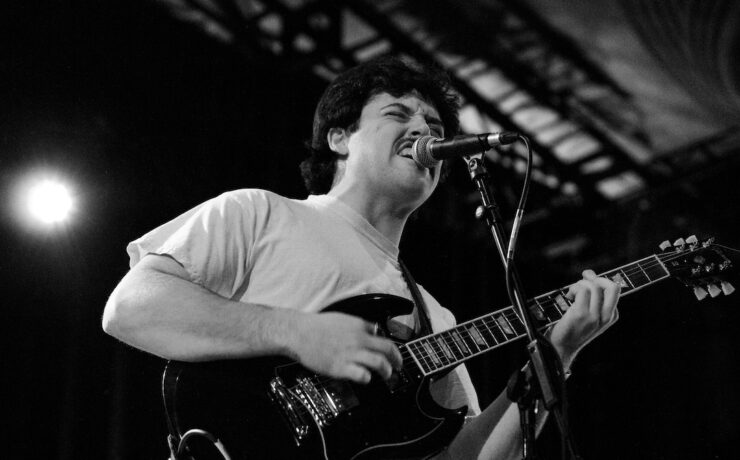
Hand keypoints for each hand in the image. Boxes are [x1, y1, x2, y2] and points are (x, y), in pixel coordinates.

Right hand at [286, 311, 402, 383]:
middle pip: (387, 349)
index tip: (391, 353)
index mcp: (359, 326)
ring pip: (379, 363)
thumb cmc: (316, 326)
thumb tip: (372, 330)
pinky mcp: (340, 367)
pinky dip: (367, 378)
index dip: (389, 346)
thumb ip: (358, 325)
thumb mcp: (342, 319)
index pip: (382, 335)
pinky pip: (362, 375)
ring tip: (387, 375)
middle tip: (399, 365)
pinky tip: (365, 378)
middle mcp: (358, 339)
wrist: (298, 333)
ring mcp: (350, 354)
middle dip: (397, 359)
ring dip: (386, 371)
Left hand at [548, 269, 619, 369]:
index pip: (615, 290)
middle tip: (584, 280)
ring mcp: (594, 316)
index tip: (588, 280)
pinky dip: (574, 288)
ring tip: (572, 293)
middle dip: (597, 278)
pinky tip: (568, 297)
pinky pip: (582, 290)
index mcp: (611, 316)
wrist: (561, 348)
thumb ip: (594, 299)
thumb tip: (591, 275)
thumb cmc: (572, 329)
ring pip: (594, 286)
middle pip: (613, 287)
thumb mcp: (589, 316)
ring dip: (580, 284)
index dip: (600, 280)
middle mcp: (605, 317)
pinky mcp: (581, 314)